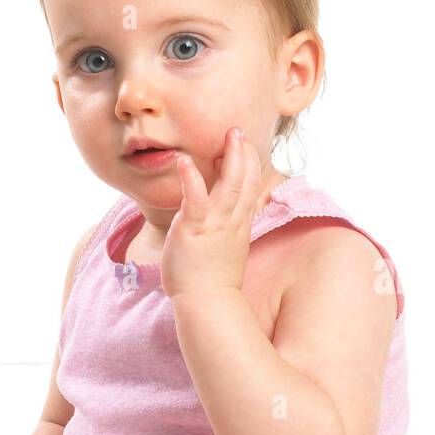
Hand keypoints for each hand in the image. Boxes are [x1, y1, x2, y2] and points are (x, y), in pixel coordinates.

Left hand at [160, 126, 261, 303]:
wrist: (207, 304)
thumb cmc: (211, 282)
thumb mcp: (226, 251)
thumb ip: (228, 232)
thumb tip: (225, 223)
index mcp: (239, 225)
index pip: (251, 188)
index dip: (250, 165)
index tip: (246, 147)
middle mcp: (232, 221)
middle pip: (246, 180)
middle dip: (245, 153)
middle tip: (239, 131)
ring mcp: (215, 225)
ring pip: (230, 185)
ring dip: (231, 157)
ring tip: (229, 134)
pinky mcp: (194, 229)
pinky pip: (195, 200)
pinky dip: (191, 179)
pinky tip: (183, 162)